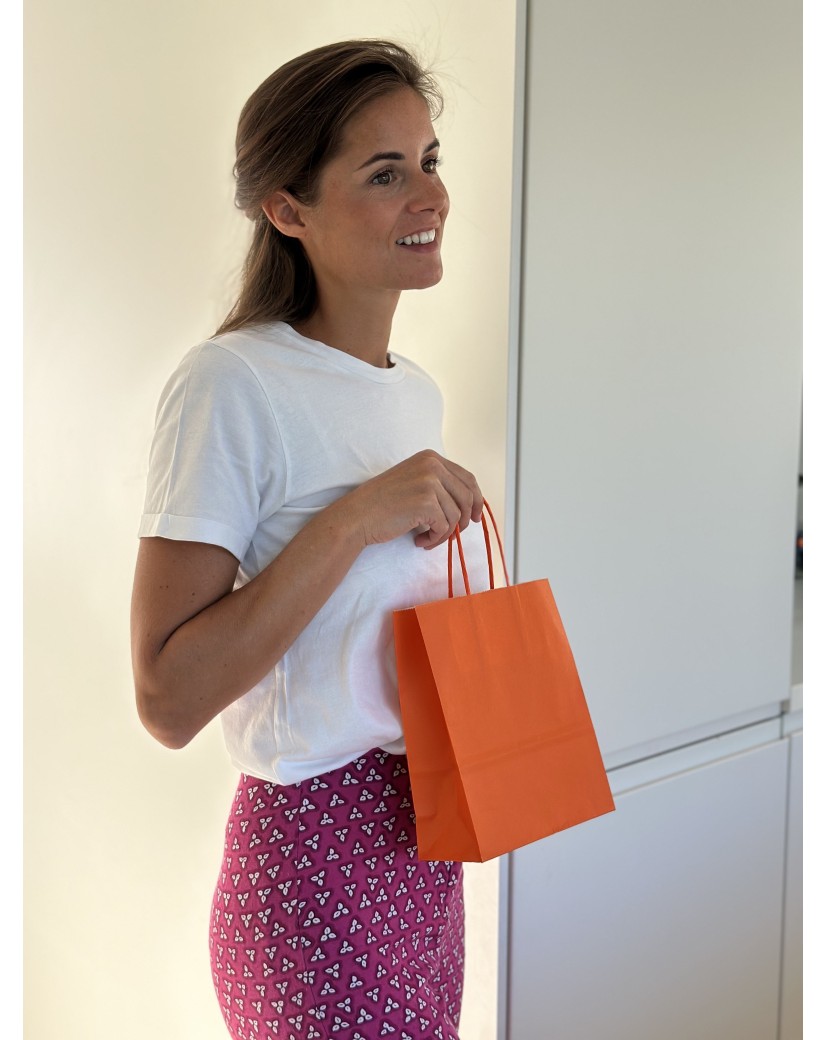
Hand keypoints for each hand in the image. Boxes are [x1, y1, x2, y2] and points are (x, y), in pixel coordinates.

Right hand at [341, 450, 483, 549]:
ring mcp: (430, 482)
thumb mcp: (414, 482)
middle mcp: (432, 465)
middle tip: (450, 534)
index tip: (476, 517)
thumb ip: (438, 485)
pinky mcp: (426, 502)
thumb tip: (470, 504)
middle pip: (468, 497)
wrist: (358, 515)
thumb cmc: (382, 504)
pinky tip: (419, 541)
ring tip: (427, 538)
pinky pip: (445, 527)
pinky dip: (435, 539)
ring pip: (457, 515)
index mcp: (431, 458)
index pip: (468, 478)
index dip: (476, 500)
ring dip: (444, 533)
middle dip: (463, 520)